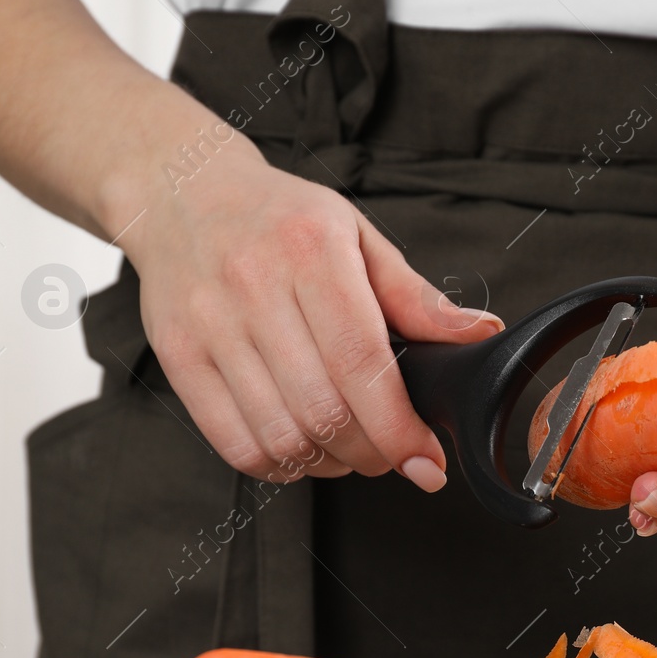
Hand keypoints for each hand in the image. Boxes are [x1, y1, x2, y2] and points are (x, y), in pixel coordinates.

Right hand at [129, 140, 500, 487]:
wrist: (182, 193)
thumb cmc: (279, 218)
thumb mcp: (357, 236)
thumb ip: (415, 296)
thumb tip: (479, 332)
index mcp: (311, 252)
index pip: (362, 363)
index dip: (399, 427)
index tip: (426, 460)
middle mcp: (254, 287)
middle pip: (324, 410)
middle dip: (373, 452)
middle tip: (393, 453)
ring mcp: (209, 326)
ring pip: (281, 436)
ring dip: (328, 463)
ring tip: (349, 449)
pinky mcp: (177, 357)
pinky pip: (233, 443)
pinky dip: (278, 465)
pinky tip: (302, 449)